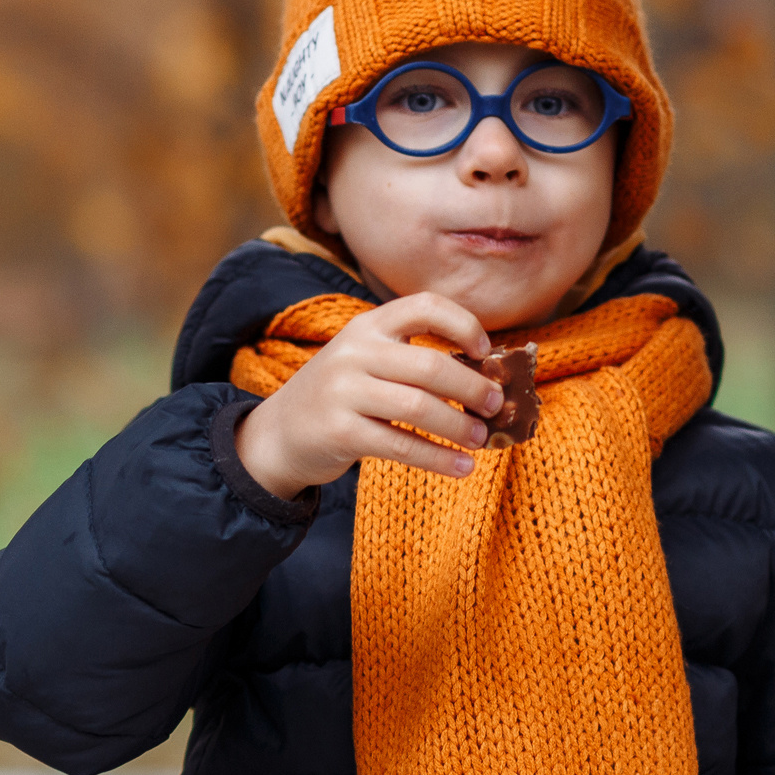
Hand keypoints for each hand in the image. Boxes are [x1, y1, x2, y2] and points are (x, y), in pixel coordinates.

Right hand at [233, 293, 504, 498]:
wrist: (279, 434)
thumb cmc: (343, 397)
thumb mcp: (368, 362)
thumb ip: (413, 360)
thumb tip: (487, 378)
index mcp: (369, 326)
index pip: (425, 306)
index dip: (464, 324)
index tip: (485, 351)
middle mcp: (355, 351)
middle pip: (430, 365)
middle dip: (473, 387)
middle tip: (495, 406)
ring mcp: (343, 391)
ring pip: (419, 407)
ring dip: (459, 427)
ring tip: (481, 440)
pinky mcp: (340, 432)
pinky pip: (401, 445)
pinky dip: (438, 458)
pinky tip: (461, 467)